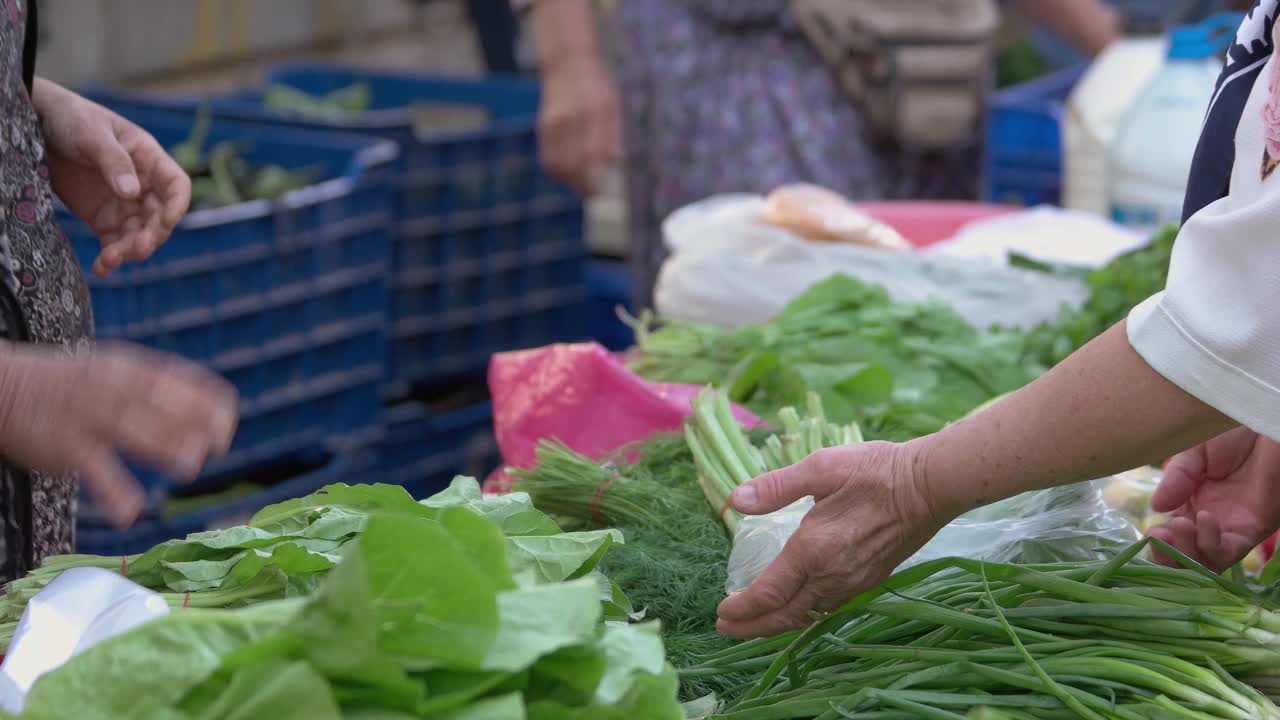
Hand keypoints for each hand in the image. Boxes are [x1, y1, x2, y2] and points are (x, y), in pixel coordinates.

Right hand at [0, 342, 237, 526]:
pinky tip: (131, 511)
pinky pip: (94, 470)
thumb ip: (163, 387)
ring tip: (189, 467)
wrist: (5, 387)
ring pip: (131, 431)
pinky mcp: (67, 448)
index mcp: (131, 370)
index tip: (228, 423)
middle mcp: (113, 389)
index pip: (178, 380)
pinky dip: (113, 491)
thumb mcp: (119, 370)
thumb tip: (216, 408)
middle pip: (159, 404)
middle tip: (217, 447)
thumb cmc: (76, 384)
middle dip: (193, 424)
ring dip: (164, 448)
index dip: (208, 402)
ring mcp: (88, 418)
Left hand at [35, 79, 190, 277]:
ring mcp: (123, 204)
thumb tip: (132, 192)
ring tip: (109, 261)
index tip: (165, 222)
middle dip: (150, 237)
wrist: (36, 125)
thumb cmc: (72, 118)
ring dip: (128, 252)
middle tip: (134, 249)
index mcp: (149, 159)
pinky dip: (109, 258)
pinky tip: (101, 269)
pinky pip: (113, 243)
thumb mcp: (92, 134)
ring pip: (137, 235)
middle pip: (159, 218)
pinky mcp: (102, 218)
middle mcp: (142, 185)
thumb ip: (114, 162)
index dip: (177, 206)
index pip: (176, 186)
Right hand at [537, 54, 621, 194]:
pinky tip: (568, 174)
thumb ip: (614, 135)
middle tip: (594, 196)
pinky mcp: (543, 126)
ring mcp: (555, 122)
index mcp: (596, 112)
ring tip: (582, 188)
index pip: (597, 155)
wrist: (567, 64)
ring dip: (570, 182)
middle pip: (575, 164)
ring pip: (559, 166)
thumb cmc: (596, 87)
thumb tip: (615, 166)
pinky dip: (558, 172)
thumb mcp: (613, 106)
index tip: (607, 193)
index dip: (601, 177)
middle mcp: (574, 118)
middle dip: (585, 186)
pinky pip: (548, 158)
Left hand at [715, 442, 943, 638]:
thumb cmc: (876, 471)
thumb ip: (777, 486)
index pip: (769, 593)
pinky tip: (794, 609)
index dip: (743, 607)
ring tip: (752, 624)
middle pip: (786, 615)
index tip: (721, 611)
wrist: (930, 485)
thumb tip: (735, 500)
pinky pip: (827, 610)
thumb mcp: (822, 467)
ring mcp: (853, 582)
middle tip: (725, 628)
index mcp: (814, 550)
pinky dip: (802, 617)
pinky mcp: (869, 580)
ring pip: (807, 617)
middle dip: (752, 626)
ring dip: (776, 625)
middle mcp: (833, 576)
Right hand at [1147, 427, 1279, 570]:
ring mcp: (1230, 527)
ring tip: (1179, 525)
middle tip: (1158, 537)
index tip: (1150, 533)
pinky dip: (1212, 542)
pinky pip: (1230, 550)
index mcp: (1189, 504)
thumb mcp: (1193, 452)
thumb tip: (1155, 507)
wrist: (1264, 426)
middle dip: (1167, 556)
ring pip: (1206, 560)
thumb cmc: (1232, 434)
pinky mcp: (1253, 528)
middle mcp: (1208, 521)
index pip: (1170, 536)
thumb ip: (1177, 478)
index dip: (1158, 542)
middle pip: (1184, 556)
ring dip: (1187, 551)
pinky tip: (1204, 518)